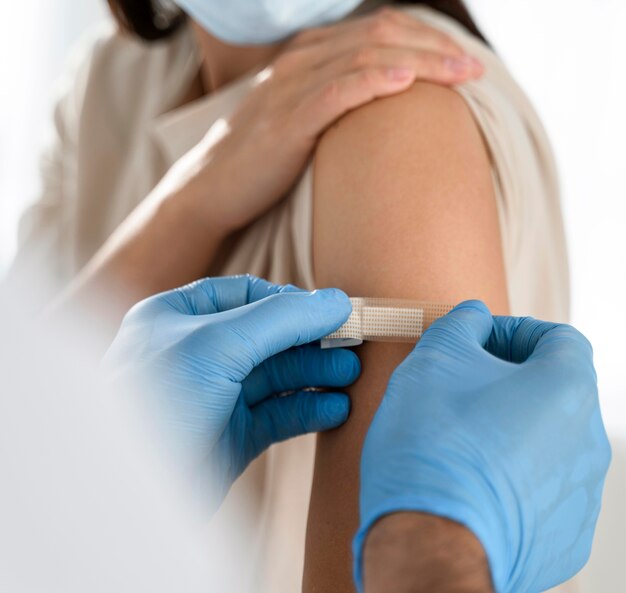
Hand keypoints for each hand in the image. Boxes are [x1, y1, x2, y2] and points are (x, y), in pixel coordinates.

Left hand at [104, 275, 359, 511]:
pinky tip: (336, 409)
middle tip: (355, 341)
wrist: (125, 496)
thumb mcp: (216, 345)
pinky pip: (278, 415)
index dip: (290, 300)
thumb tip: (335, 300)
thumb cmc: (154, 405)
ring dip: (316, 373)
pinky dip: (308, 409)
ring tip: (352, 374)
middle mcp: (197, 354)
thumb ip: (281, 319)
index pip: (245, 295)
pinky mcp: (231, 437)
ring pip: (277, 377)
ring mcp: (215, 396)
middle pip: (268, 336)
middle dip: (311, 339)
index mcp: (177, 317)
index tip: (330, 309)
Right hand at [166, 7, 482, 232]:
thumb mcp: (302, 118)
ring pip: (367, 58)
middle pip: (381, 36)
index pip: (378, 31)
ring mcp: (292, 89)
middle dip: (436, 48)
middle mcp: (301, 62)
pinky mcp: (287, 122)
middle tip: (476, 68)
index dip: (426, 39)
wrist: (212, 188)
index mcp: (308, 56)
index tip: (463, 61)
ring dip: (422, 62)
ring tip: (462, 75)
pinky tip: (407, 82)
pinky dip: (375, 82)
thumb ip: (337, 102)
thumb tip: (385, 111)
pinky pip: (337, 92)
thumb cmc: (262, 159)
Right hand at [355, 301, 610, 592]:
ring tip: (460, 435)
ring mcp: (581, 495)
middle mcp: (589, 442)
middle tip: (461, 385)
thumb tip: (474, 318)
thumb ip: (462, 324)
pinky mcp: (564, 537)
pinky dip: (512, 475)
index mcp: (567, 390)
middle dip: (509, 378)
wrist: (430, 540)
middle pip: (555, 391)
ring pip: (548, 441)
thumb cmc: (433, 444)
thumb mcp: (435, 358)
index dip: (515, 330)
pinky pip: (541, 489)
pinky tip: (471, 479)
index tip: (479, 341)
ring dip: (510, 427)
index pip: (559, 338)